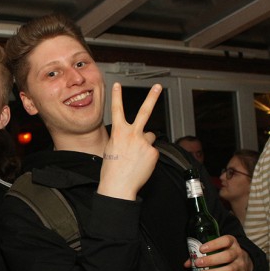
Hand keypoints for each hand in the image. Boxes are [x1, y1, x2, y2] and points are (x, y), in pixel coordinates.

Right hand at [97, 83, 161, 199]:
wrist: (119, 185)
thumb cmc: (112, 170)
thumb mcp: (111, 149)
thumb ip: (123, 138)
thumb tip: (137, 136)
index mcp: (118, 132)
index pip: (117, 110)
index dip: (116, 96)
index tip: (117, 85)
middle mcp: (132, 134)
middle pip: (144, 111)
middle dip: (152, 97)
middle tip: (158, 86)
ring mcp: (144, 142)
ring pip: (149, 136)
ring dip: (146, 143)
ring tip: (138, 156)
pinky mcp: (153, 152)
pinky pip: (152, 150)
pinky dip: (148, 156)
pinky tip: (141, 164)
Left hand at [183, 235, 252, 270]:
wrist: (245, 261)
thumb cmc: (225, 252)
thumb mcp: (218, 248)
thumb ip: (202, 254)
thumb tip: (187, 263)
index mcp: (232, 242)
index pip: (225, 240)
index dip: (214, 244)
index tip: (201, 249)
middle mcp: (238, 252)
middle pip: (227, 256)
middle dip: (211, 260)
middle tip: (198, 263)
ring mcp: (241, 265)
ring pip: (230, 269)